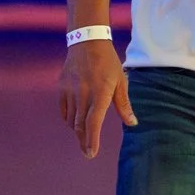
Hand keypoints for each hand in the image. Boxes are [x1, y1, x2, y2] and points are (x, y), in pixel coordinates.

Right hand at [58, 40, 133, 157]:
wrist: (87, 42)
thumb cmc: (108, 63)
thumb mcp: (120, 82)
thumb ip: (124, 105)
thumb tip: (132, 123)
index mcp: (100, 93)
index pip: (93, 122)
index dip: (92, 139)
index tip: (92, 152)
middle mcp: (83, 94)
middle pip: (80, 125)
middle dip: (84, 141)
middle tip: (88, 152)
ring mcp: (70, 91)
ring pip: (71, 119)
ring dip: (78, 130)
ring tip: (84, 136)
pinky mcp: (61, 88)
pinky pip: (64, 110)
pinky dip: (69, 119)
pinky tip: (75, 121)